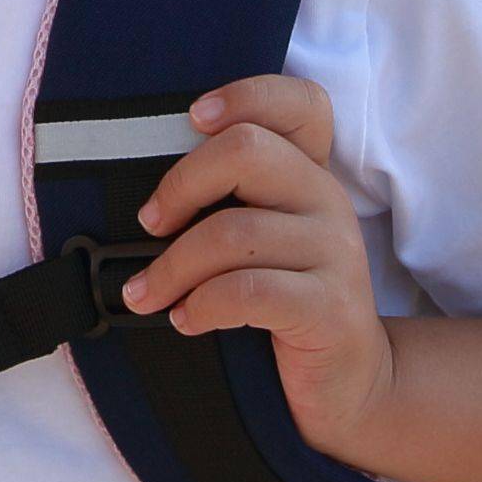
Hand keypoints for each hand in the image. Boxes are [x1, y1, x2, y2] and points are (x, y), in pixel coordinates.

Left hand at [117, 76, 393, 456]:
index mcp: (308, 175)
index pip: (301, 103)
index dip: (245, 95)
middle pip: (246, 152)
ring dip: (172, 266)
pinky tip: (185, 320)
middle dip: (179, 186)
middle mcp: (328, 201)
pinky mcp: (332, 310)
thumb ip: (225, 202)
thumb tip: (137, 188)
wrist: (345, 385)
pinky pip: (249, 292)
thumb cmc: (279, 305)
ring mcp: (337, 254)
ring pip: (234, 232)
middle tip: (148, 224)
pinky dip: (203, 305)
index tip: (190, 119)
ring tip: (146, 294)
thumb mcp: (257, 242)